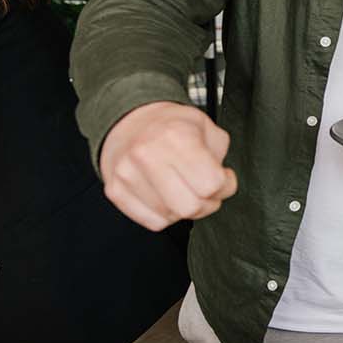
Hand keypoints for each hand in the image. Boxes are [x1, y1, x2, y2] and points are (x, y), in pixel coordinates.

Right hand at [100, 101, 237, 230]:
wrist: (128, 121)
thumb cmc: (169, 125)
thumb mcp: (205, 126)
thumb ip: (220, 154)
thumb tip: (224, 182)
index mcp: (176, 136)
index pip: (211, 184)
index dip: (226, 186)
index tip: (224, 179)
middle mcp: (148, 155)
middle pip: (191, 207)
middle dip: (208, 204)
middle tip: (208, 192)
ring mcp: (128, 174)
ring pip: (171, 217)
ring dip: (185, 209)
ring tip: (185, 189)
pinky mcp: (115, 190)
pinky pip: (152, 222)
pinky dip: (165, 215)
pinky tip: (167, 196)